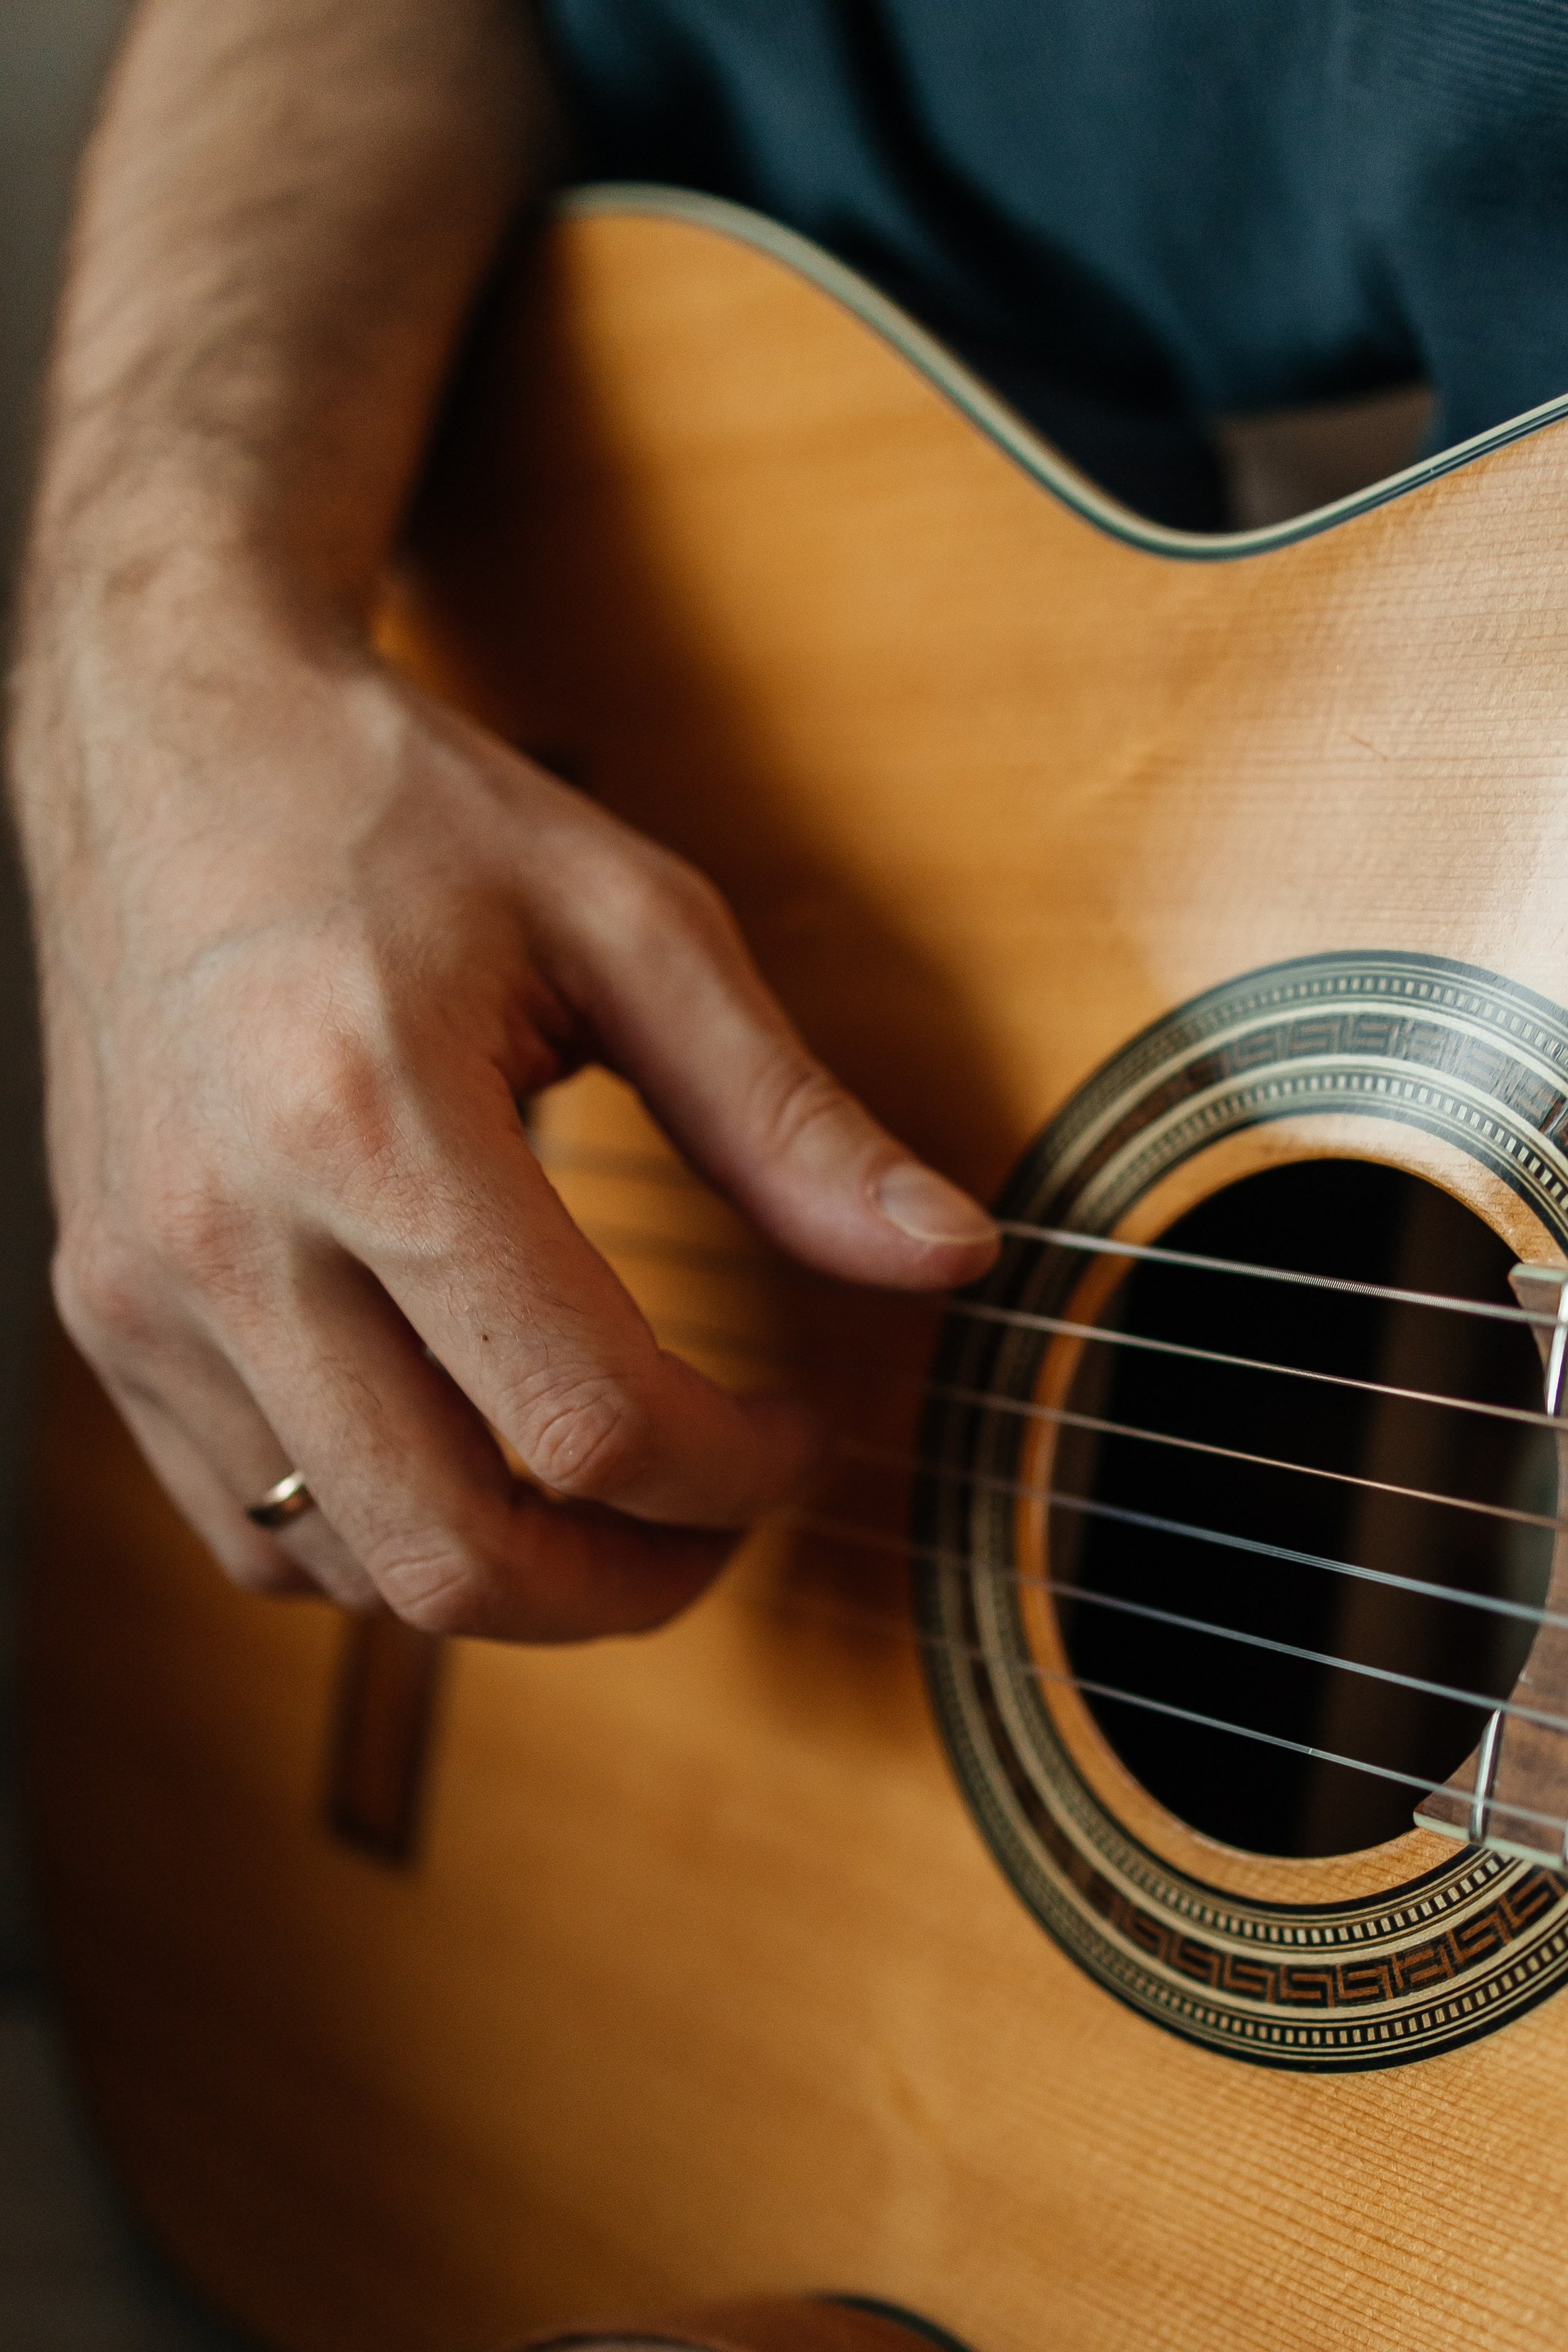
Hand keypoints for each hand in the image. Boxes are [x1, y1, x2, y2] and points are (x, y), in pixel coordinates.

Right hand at [17, 577, 997, 1639]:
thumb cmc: (398, 810)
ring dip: (508, 1576)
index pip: (586, 1414)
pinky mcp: (105, 1310)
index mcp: (368, 1120)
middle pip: (452, 1552)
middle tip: (715, 1527)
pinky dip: (376, 1544)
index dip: (733, 1475)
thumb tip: (953, 1253)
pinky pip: (250, 1530)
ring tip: (606, 1489)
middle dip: (627, 1587)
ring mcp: (141, 1289)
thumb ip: (789, 1117)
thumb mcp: (628, 924)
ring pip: (345, 1573)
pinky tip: (460, 1454)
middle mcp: (225, 1234)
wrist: (167, 742)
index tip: (795, 1432)